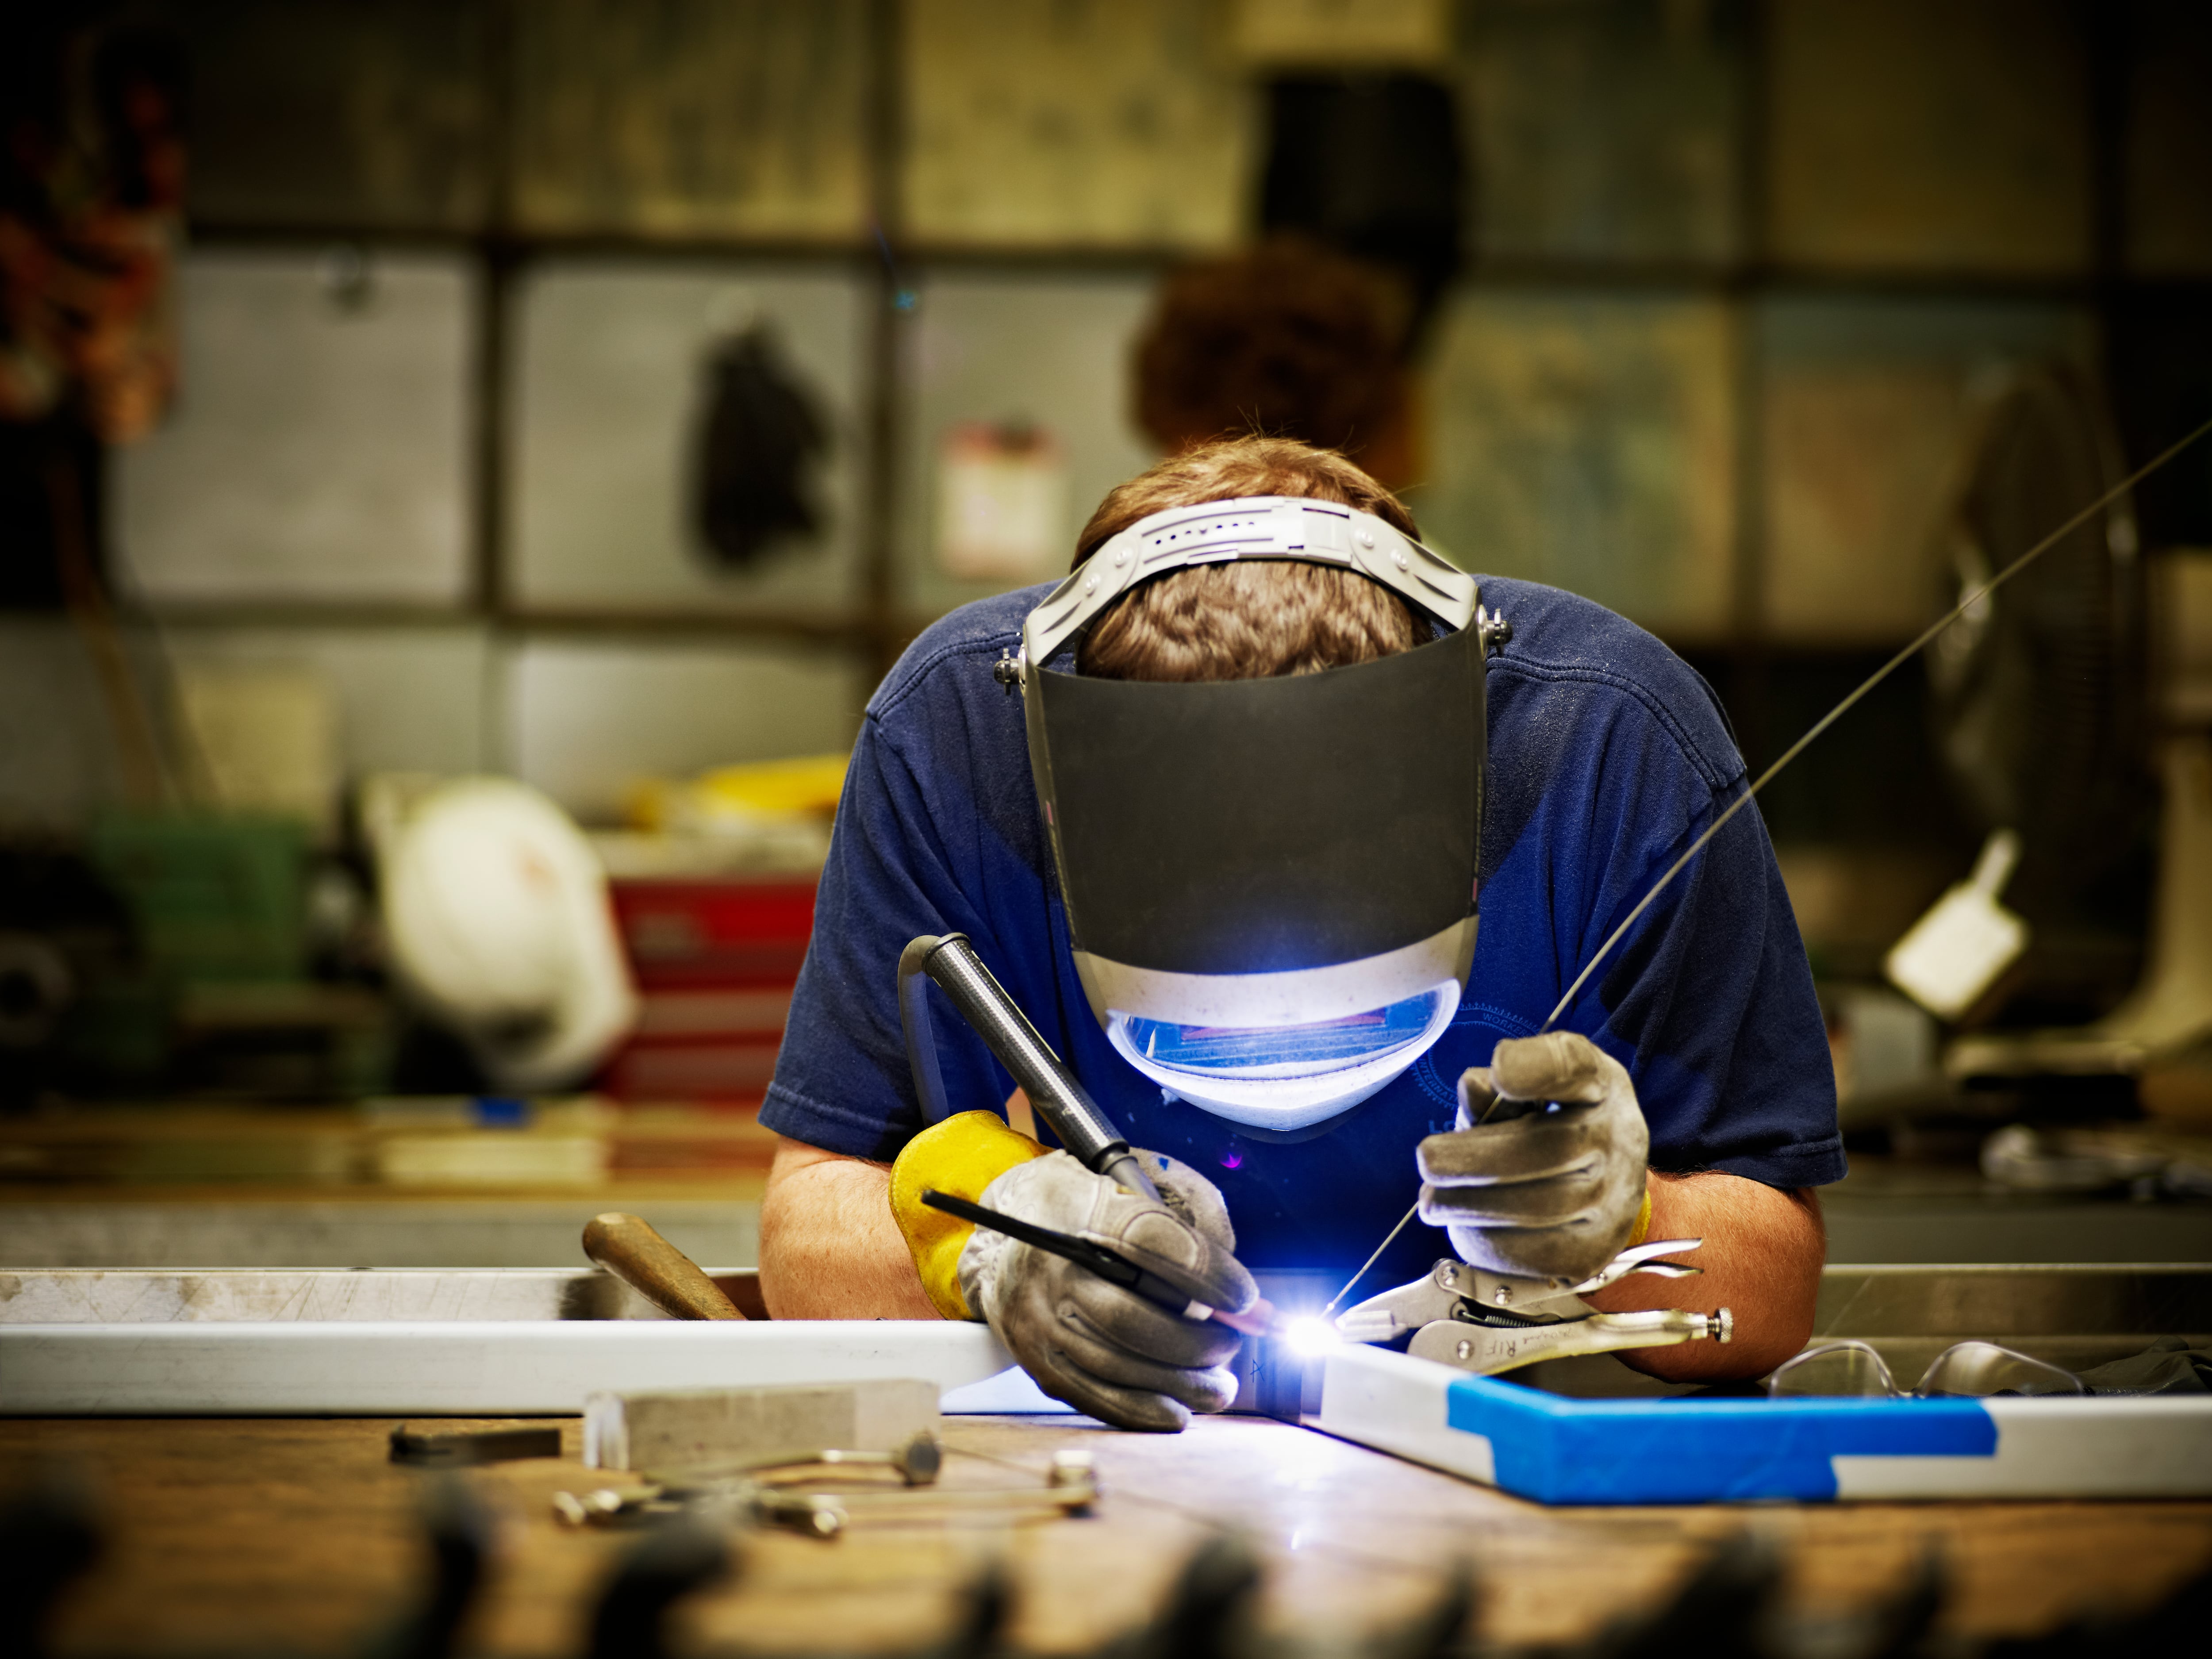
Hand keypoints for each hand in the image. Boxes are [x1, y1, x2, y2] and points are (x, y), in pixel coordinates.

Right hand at [957, 1150, 1256, 1431]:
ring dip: (1180, 1383)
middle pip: (1130, 1317)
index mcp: (1079, 1206)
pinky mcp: (1035, 1358)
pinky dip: (1142, 1411)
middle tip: (1231, 1345)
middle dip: (1195, 1343)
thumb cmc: (1089, 1206)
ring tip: (1220, 1385)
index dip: (1205, 1272)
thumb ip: (1194, 1219)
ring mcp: (1037, 1317)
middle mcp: (1051, 1265)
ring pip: (1116, 1364)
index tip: (1245, 1297)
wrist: (1009, 1232)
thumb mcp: (1135, 1179)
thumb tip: (1243, 1295)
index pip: (1149, 1239)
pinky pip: (1092, 1395)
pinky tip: (1179, 1412)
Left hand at [1415, 1032, 1648, 1282]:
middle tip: (1427, 1161)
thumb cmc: (1550, 1126)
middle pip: (1548, 1148)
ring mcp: (1614, 1199)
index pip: (1575, 1066)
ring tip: (1432, 1200)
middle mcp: (1618, 1137)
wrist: (1604, 1187)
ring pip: (1538, 1208)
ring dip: (1470, 1205)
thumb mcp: (1525, 1095)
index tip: (1500, 1070)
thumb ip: (1493, 1092)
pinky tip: (1463, 1226)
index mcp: (1596, 1084)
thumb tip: (1472, 1089)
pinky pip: (1535, 1252)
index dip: (1537, 1067)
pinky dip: (1488, 1241)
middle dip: (1475, 1159)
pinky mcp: (1594, 1250)